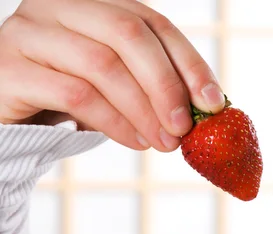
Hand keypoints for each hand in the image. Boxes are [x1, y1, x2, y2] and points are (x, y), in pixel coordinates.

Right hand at [0, 0, 225, 151]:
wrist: (12, 119)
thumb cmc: (73, 98)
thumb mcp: (118, 82)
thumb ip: (154, 82)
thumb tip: (210, 105)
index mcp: (92, 2)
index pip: (152, 22)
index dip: (188, 62)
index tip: (214, 102)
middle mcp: (57, 5)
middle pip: (127, 34)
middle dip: (166, 85)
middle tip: (185, 127)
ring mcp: (28, 31)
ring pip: (102, 65)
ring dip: (143, 110)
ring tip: (164, 142)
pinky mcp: (9, 67)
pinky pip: (75, 94)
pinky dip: (114, 123)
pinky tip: (136, 141)